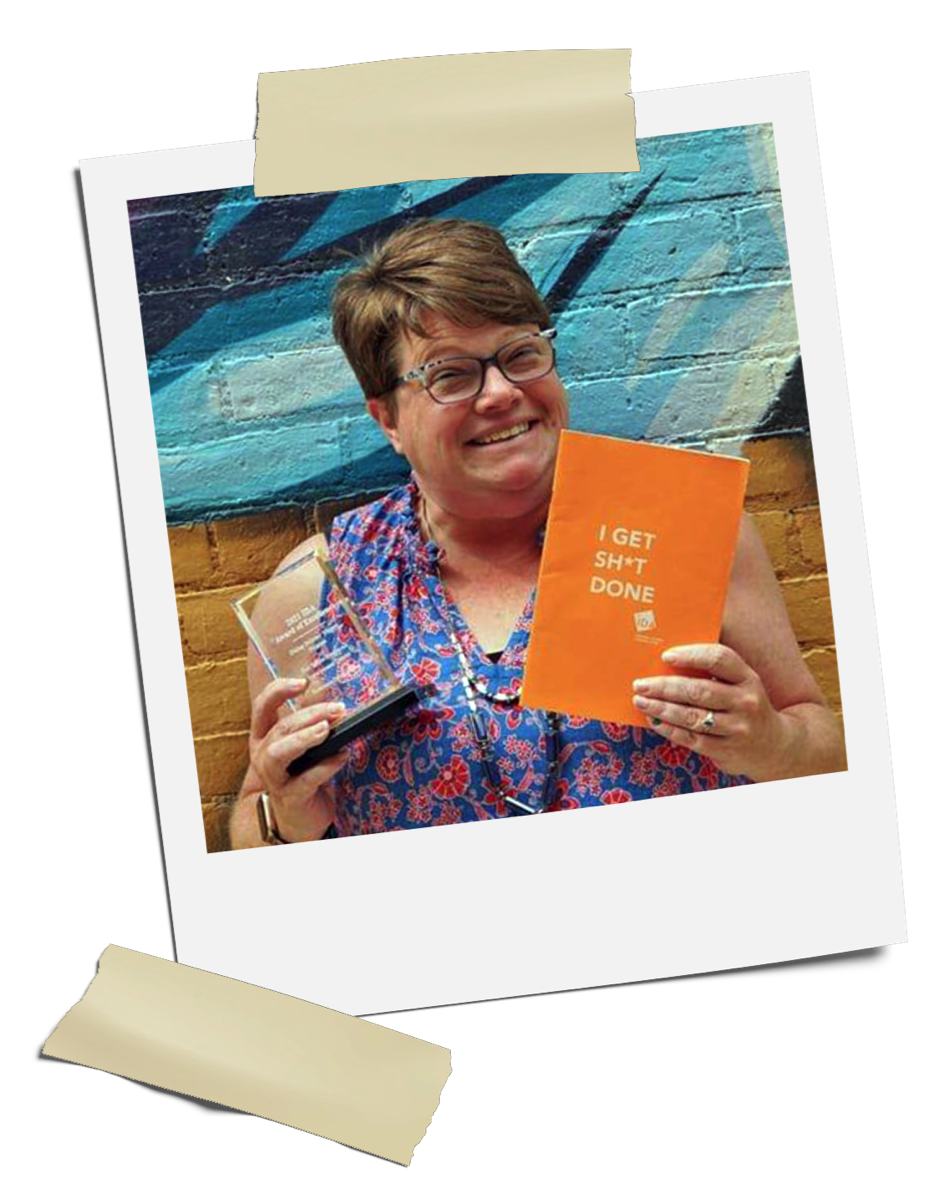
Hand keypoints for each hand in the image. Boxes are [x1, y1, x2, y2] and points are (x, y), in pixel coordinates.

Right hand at [249, 678, 348, 841]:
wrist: (294, 820)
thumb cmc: (300, 775)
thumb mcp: (300, 746)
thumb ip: (310, 723)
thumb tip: (332, 698)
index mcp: (264, 737)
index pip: (263, 706)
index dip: (278, 690)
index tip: (302, 682)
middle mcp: (263, 755)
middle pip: (280, 728)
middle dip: (309, 714)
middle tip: (337, 708)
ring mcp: (274, 778)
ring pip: (279, 753)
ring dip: (304, 738)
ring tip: (327, 729)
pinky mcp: (290, 797)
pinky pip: (305, 780)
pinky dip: (325, 766)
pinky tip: (342, 756)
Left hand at [631, 643, 789, 780]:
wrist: (774, 746)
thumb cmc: (745, 705)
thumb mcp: (742, 683)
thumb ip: (715, 671)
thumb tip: (669, 659)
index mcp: (748, 678)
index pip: (720, 659)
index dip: (691, 655)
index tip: (666, 656)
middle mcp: (745, 702)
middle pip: (699, 690)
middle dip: (665, 686)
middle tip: (640, 683)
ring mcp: (736, 728)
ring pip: (691, 717)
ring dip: (661, 708)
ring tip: (640, 701)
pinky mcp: (725, 750)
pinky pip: (690, 738)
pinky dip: (669, 728)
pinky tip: (654, 720)